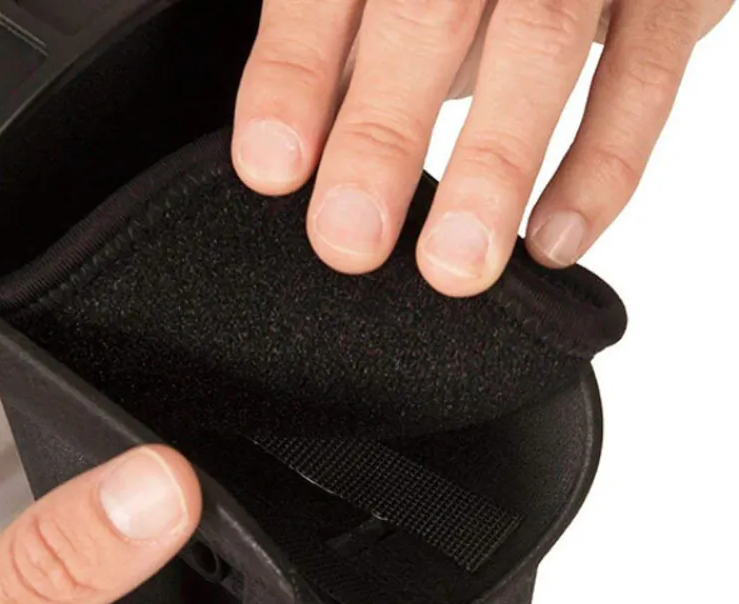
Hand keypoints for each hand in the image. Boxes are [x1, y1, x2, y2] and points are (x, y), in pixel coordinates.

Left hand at [233, 0, 732, 293]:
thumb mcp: (384, 5)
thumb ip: (338, 62)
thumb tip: (281, 167)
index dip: (295, 75)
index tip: (270, 167)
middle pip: (428, 11)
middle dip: (384, 134)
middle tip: (350, 239)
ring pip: (541, 42)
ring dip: (495, 164)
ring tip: (456, 264)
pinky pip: (645, 74)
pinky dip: (604, 165)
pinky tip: (551, 239)